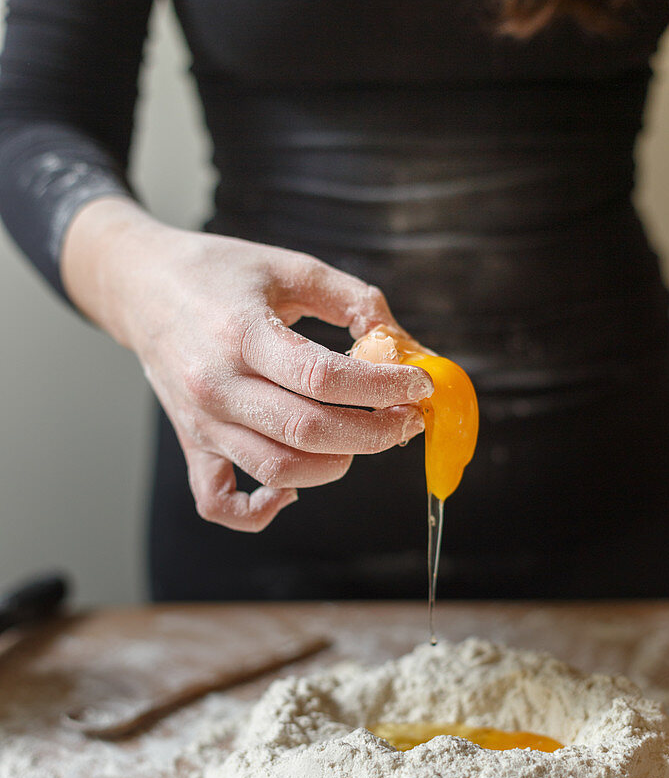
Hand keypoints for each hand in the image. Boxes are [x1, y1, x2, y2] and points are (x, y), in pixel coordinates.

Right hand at [62, 201, 432, 531]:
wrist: (141, 287)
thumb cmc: (218, 273)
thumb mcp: (287, 266)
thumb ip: (348, 297)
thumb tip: (399, 338)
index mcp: (241, 333)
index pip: (323, 378)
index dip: (382, 387)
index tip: (418, 383)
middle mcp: (217, 386)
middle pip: (308, 432)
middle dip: (374, 432)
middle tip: (407, 418)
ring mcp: (201, 423)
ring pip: (278, 470)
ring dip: (336, 465)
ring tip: (366, 438)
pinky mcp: (192, 444)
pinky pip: (219, 502)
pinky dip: (260, 511)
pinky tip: (294, 489)